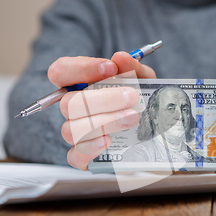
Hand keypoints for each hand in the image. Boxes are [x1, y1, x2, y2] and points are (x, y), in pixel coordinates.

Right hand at [48, 52, 155, 169]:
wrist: (154, 132)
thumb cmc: (140, 102)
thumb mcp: (144, 81)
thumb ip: (134, 68)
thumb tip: (120, 58)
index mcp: (80, 86)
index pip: (60, 71)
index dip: (81, 68)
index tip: (110, 67)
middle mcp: (73, 109)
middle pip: (68, 103)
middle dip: (103, 99)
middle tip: (131, 97)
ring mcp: (76, 134)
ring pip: (72, 129)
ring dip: (103, 122)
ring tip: (131, 118)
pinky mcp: (83, 157)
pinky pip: (74, 156)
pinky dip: (90, 148)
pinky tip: (108, 141)